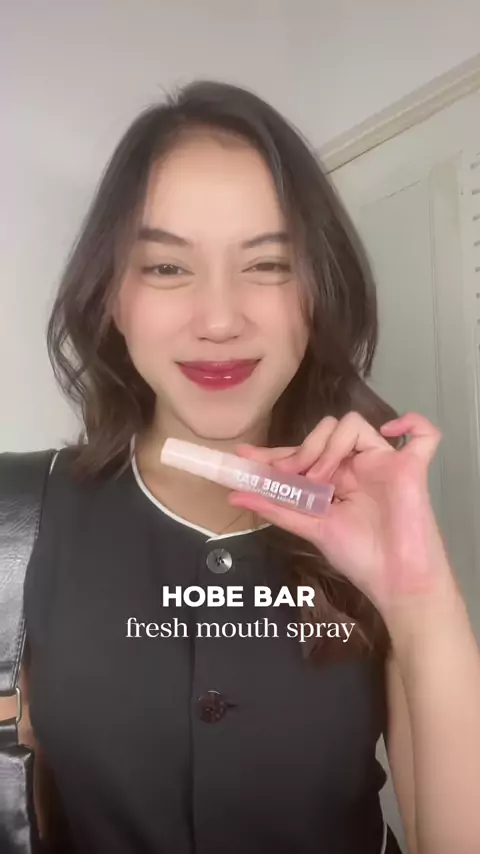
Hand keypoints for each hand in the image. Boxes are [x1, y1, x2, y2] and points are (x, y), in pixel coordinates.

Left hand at [229, 411, 450, 613]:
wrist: (395, 583)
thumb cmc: (359, 559)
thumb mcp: (311, 529)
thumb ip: (277, 509)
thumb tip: (236, 496)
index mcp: (334, 478)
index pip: (301, 453)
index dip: (274, 451)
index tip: (245, 455)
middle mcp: (357, 466)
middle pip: (327, 430)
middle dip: (303, 448)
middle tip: (292, 475)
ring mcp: (384, 463)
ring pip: (354, 424)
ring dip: (330, 446)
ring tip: (324, 479)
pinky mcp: (411, 467)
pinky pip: (424, 435)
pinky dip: (412, 423)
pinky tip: (389, 432)